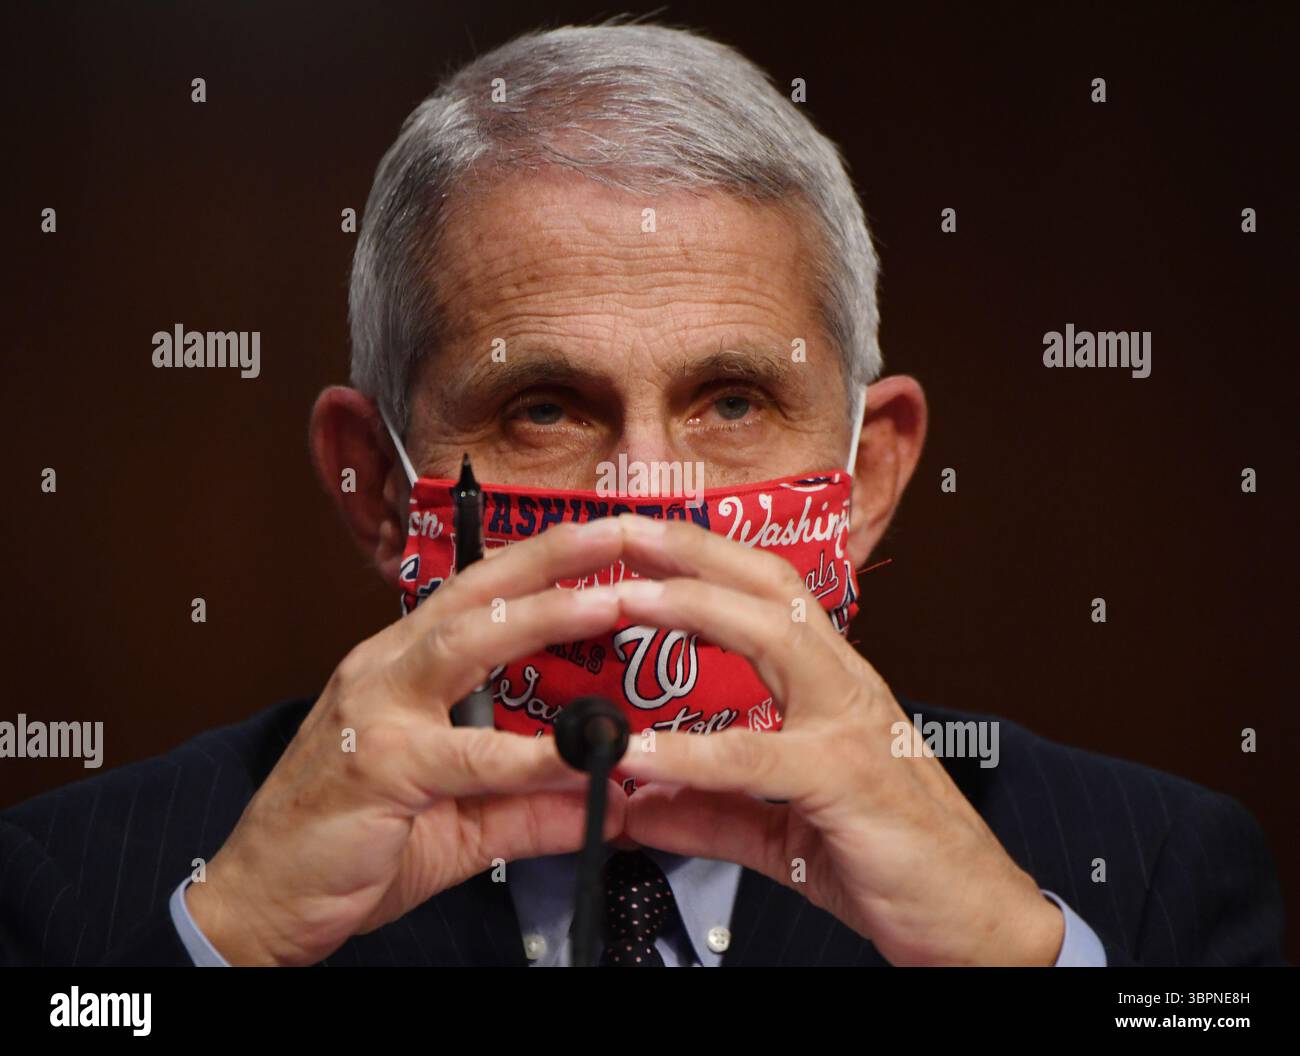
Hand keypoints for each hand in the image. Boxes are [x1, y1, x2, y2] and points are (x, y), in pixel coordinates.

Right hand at [187, 518, 627, 965]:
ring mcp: (377, 711)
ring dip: (542, 617)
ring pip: (464, 642)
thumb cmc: (347, 842)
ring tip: (610, 603)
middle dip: (550, 556)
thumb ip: (533, 806)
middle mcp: (388, 670)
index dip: (541, 563)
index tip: (603, 541)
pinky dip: (528, 753)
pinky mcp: (377, 767)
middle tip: (620, 532)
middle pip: (475, 592)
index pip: (479, 596)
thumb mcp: (461, 822)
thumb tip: (612, 801)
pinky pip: (465, 753)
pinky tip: (579, 753)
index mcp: (404, 666)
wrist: (262, 899)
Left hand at [610, 514, 1064, 966]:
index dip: (706, 560)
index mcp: (831, 685)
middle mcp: (846, 686)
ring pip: (775, 634)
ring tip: (623, 598)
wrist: (976, 919)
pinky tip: (637, 755)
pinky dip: (691, 754)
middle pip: (770, 586)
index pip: (768, 596)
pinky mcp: (850, 779)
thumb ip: (709, 811)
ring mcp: (852, 725)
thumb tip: (637, 804)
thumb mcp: (781, 831)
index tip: (642, 541)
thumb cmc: (894, 859)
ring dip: (694, 606)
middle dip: (693, 549)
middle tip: (622, 529)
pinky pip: (758, 757)